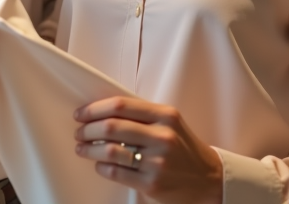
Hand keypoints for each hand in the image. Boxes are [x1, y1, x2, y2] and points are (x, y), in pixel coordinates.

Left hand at [74, 97, 222, 203]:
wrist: (209, 180)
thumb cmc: (184, 148)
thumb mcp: (170, 123)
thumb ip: (142, 114)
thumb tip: (102, 111)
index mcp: (165, 115)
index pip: (121, 105)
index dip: (95, 108)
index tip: (81, 113)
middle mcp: (163, 136)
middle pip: (112, 126)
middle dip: (88, 129)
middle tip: (79, 132)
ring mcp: (158, 161)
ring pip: (111, 150)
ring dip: (89, 148)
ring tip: (82, 148)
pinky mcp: (152, 183)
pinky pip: (116, 172)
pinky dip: (102, 167)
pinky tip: (99, 164)